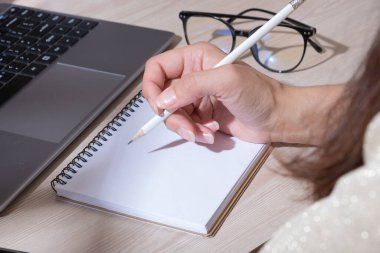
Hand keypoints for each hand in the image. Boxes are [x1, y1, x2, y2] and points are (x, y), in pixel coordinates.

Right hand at [142, 42, 281, 143]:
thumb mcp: (227, 81)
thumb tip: (164, 99)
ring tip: (205, 131)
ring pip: (172, 115)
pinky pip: (185, 126)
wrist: (276, 118)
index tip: (160, 106)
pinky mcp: (201, 115)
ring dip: (186, 128)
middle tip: (188, 125)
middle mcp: (193, 77)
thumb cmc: (261, 94)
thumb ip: (192, 86)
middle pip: (162, 96)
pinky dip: (194, 133)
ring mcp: (196, 98)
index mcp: (195, 59)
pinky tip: (210, 131)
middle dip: (172, 116)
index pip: (157, 68)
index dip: (152, 87)